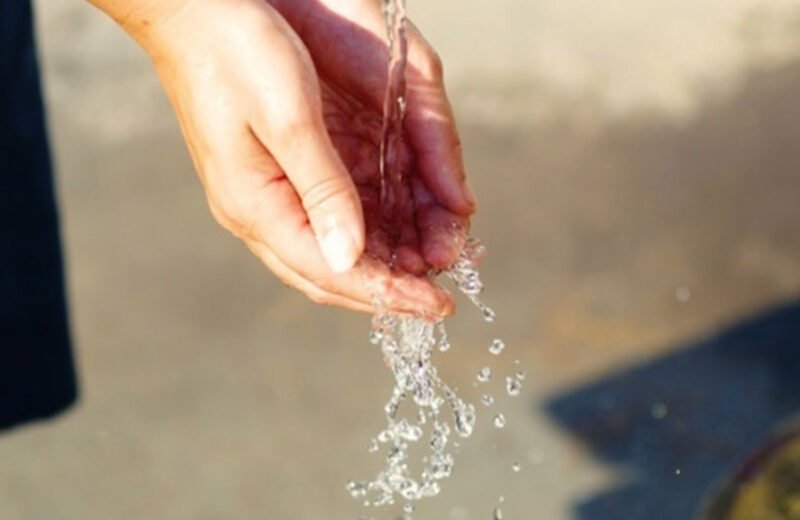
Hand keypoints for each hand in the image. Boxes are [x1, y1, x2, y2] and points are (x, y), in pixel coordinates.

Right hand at [106, 0, 475, 315]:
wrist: (192, 12)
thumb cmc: (235, 52)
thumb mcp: (289, 118)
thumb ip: (323, 189)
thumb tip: (350, 258)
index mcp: (256, 206)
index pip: (330, 272)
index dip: (388, 293)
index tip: (438, 306)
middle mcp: (257, 212)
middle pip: (330, 274)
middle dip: (388, 289)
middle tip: (439, 297)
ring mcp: (263, 197)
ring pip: (329, 252)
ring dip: (381, 264)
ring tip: (429, 267)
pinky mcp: (274, 177)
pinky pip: (325, 222)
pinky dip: (366, 234)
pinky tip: (398, 233)